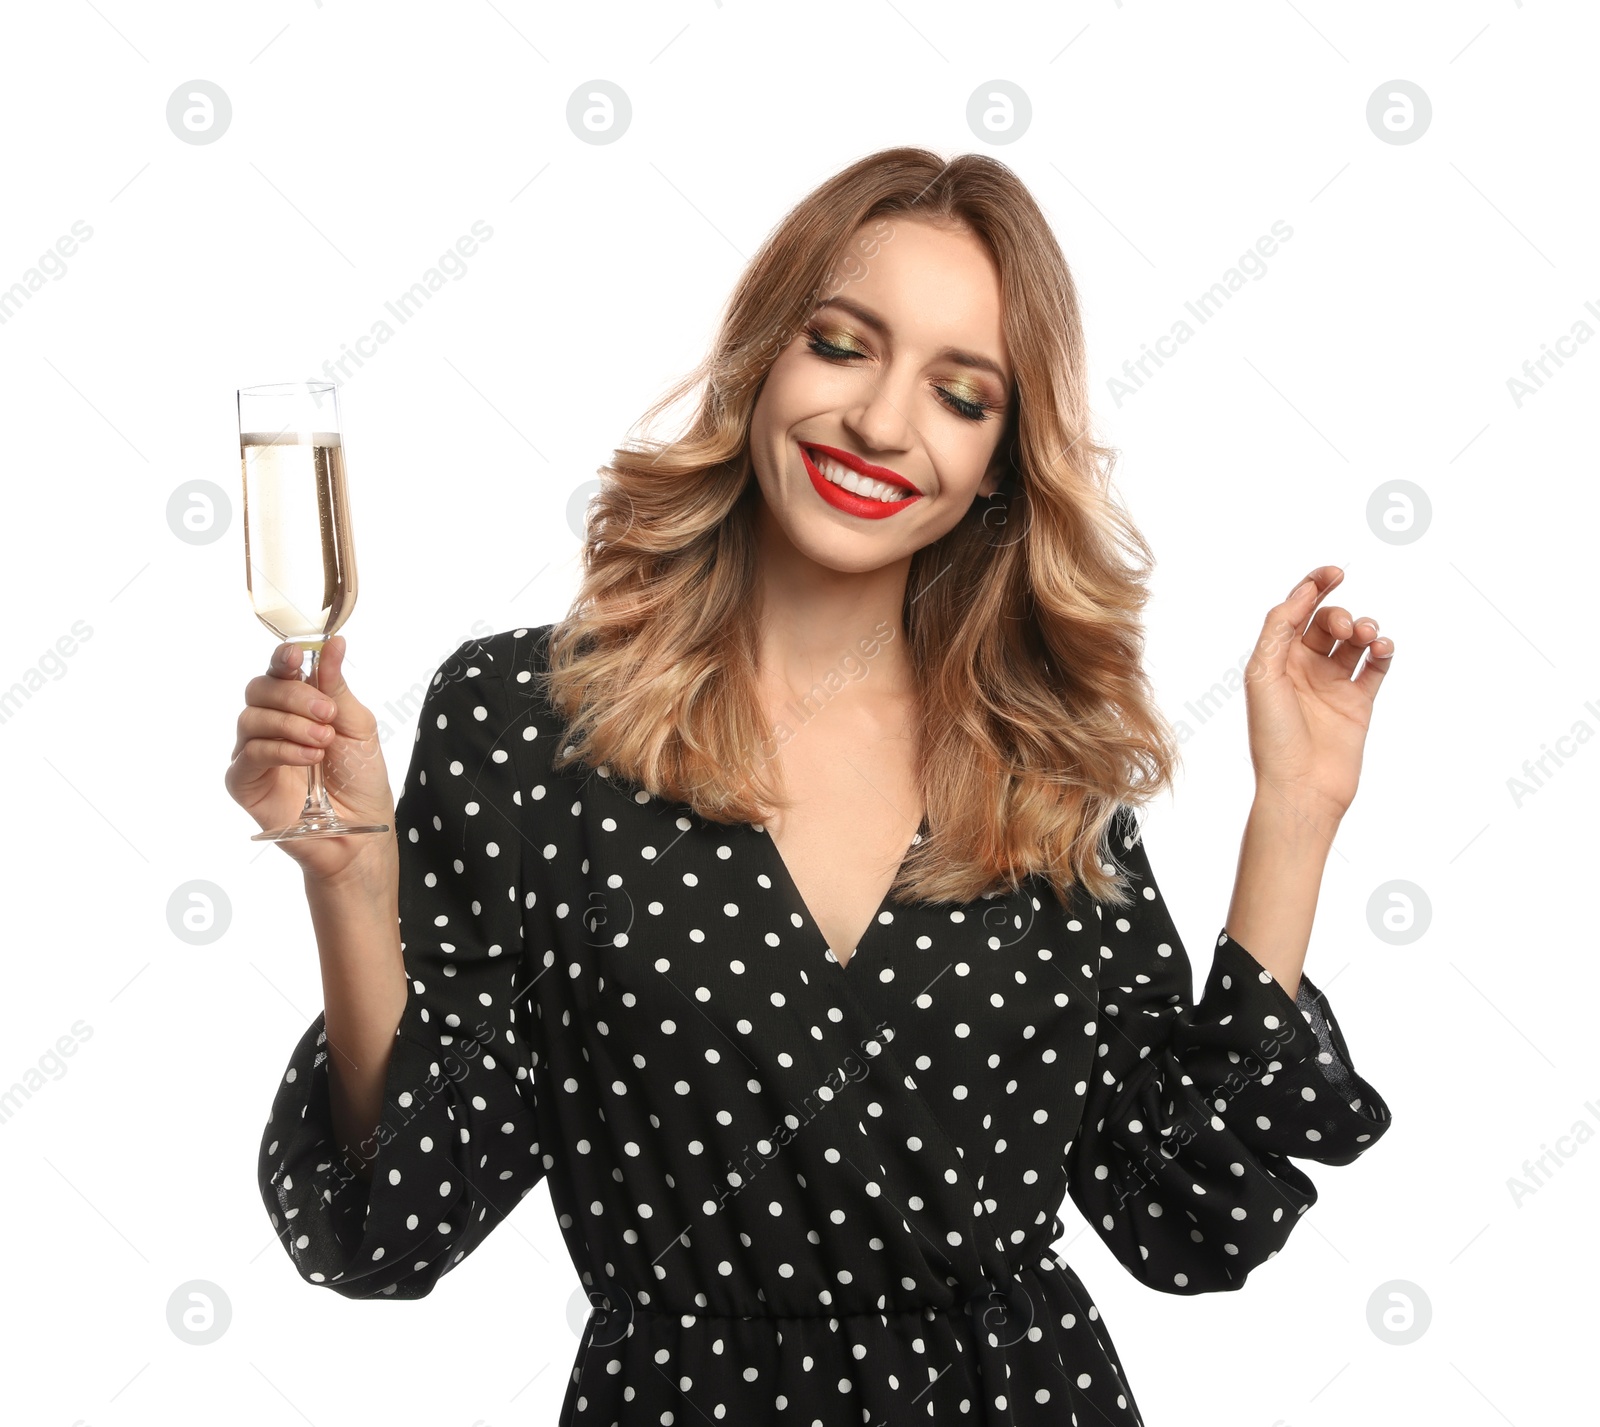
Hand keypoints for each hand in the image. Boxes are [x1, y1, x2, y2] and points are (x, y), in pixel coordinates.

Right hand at [224, 634, 397, 886]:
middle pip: (259, 689)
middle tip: (327, 714)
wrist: (361, 828)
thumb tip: (334, 642)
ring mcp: (254, 753)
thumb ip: (337, 686)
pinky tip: (309, 758)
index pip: (278, 672)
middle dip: (294, 696)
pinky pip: (249, 754)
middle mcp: (270, 725)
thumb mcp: (357, 725)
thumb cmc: (360, 778)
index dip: (282, 658)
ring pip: (251, 718)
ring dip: (292, 725)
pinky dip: (281, 749)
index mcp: (296, 706)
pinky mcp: (244, 782)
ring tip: (323, 742)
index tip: (295, 654)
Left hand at [1243, 566, 1394, 830]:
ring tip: (1368, 637)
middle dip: (1339, 614)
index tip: (1335, 573)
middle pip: (1326, 622)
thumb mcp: (1263, 674)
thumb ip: (1278, 629)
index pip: (1295, 611)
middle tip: (1344, 629)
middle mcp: (1303, 669)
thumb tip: (1301, 593)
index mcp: (1275, 660)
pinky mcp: (1359, 703)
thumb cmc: (1274, 736)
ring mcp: (1332, 685)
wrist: (1301, 788)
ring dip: (1365, 628)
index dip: (1314, 586)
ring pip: (1355, 641)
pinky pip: (1376, 666)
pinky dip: (1384, 651)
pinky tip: (1382, 649)